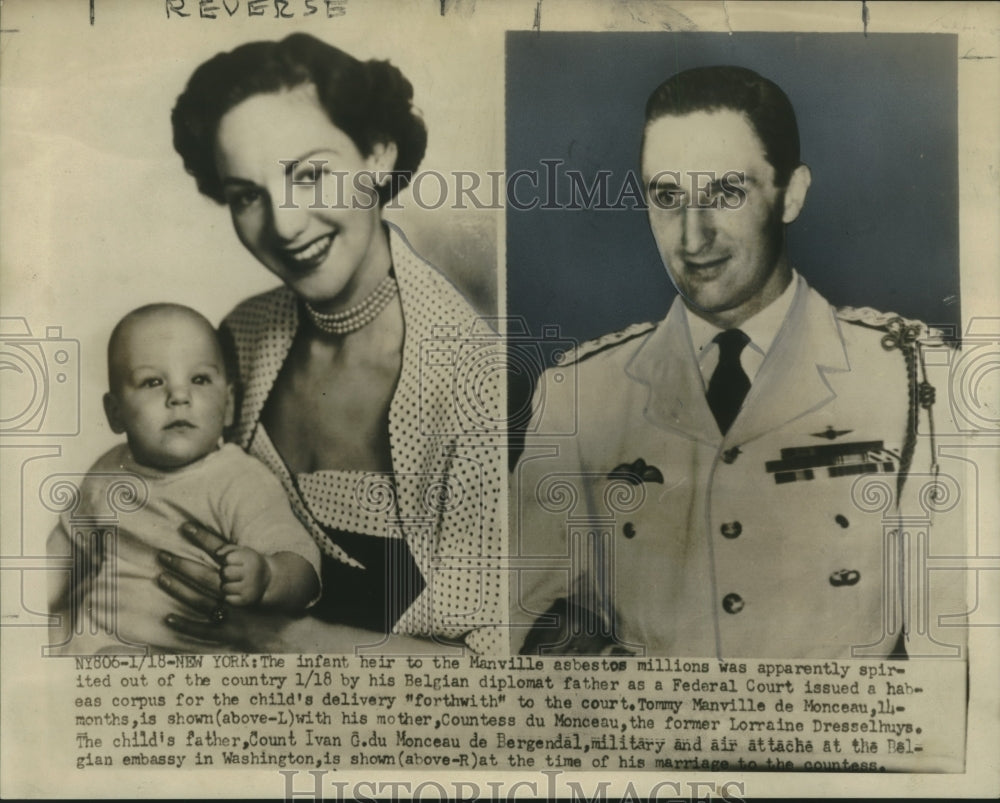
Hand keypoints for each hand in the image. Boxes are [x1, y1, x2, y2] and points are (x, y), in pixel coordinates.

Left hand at [156, 520, 247, 646]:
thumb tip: (198, 535)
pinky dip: (186, 624)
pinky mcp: (227, 627)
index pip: (220, 552)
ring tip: (162, 578)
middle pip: (206, 576)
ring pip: (202, 600)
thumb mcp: (242, 554)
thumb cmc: (250, 567)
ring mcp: (233, 607)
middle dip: (183, 566)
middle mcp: (239, 586)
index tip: (184, 527)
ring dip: (180, 590)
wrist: (270, 590)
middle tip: (162, 556)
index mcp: (244, 566)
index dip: (202, 538)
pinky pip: (205, 627)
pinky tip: (168, 618)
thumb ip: (223, 548)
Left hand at [217, 545, 270, 606]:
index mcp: (252, 559)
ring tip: (235, 582)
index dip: (227, 559)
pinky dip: (229, 595)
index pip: (227, 558)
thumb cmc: (249, 563)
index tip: (234, 561)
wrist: (268, 581)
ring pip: (224, 588)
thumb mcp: (242, 551)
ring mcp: (250, 589)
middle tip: (233, 573)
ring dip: (226, 585)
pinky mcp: (246, 601)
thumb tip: (217, 554)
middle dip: (225, 572)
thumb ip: (227, 549)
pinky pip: (227, 599)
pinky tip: (237, 591)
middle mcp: (252, 574)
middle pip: (224, 573)